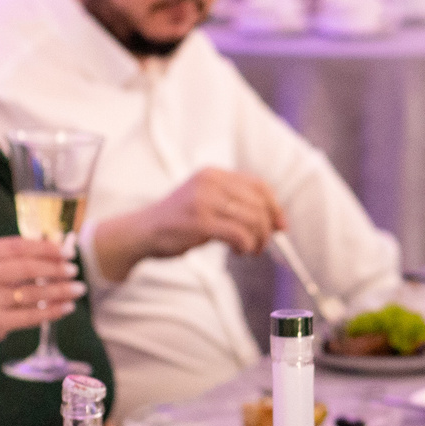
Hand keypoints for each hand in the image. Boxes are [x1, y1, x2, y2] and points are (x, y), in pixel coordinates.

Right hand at [0, 236, 83, 360]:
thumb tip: (45, 247)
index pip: (16, 246)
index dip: (45, 247)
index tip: (65, 250)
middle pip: (28, 268)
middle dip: (57, 268)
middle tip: (75, 269)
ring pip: (33, 293)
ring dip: (61, 290)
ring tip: (78, 288)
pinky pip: (31, 316)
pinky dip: (52, 311)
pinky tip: (66, 307)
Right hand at [125, 168, 284, 261]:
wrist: (143, 231)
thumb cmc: (179, 221)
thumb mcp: (206, 201)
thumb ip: (234, 204)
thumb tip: (275, 221)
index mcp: (213, 174)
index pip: (258, 185)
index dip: (274, 206)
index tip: (281, 226)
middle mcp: (210, 182)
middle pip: (258, 203)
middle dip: (267, 228)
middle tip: (262, 245)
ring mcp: (204, 201)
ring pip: (252, 220)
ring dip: (257, 240)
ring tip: (249, 250)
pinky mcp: (200, 223)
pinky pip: (239, 234)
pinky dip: (246, 246)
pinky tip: (238, 251)